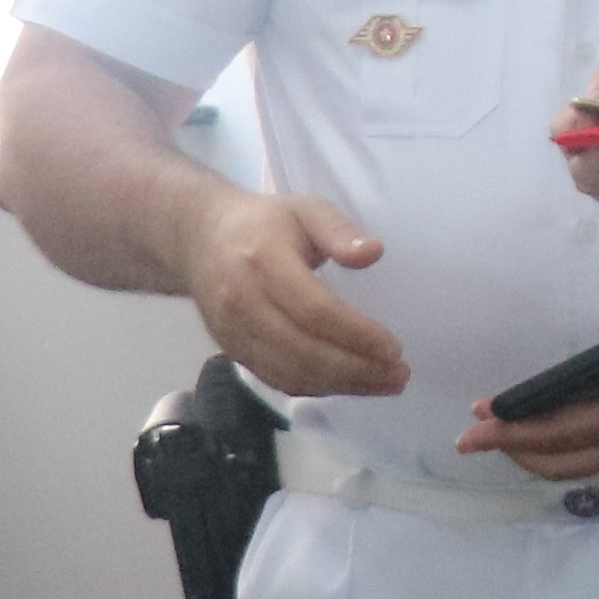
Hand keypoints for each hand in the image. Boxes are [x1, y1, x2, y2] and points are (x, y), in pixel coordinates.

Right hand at [173, 187, 407, 398]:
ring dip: (341, 386)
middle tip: (399, 375)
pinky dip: (315, 389)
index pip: (315, 310)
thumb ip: (338, 229)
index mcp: (264, 262)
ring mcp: (233, 332)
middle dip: (356, 370)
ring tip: (384, 384)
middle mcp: (243, 303)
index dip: (356, 334)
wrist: (198, 239)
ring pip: (290, 373)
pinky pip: (276, 379)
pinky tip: (348, 385)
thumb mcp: (304, 209)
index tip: (393, 348)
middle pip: (304, 351)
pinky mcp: (232, 351)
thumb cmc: (263, 223)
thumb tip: (373, 253)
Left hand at [469, 276, 598, 479]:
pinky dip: (557, 450)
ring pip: (576, 466)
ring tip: (499, 434)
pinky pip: (590, 456)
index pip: (560, 433)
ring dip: (534, 455)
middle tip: (473, 437)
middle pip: (562, 464)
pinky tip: (541, 433)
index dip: (514, 432)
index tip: (474, 425)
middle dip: (514, 452)